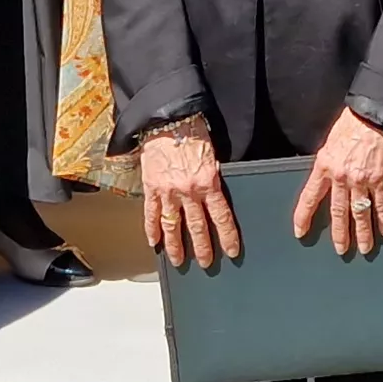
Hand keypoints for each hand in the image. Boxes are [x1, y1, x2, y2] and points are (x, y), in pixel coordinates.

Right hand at [140, 121, 239, 267]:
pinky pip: (151, 214)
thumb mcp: (213, 154)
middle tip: (207, 262)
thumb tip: (217, 196)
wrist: (167, 119)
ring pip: (173, 226)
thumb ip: (213, 178)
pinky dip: (152, 230)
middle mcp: (188, 191)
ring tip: (178, 260)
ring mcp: (168, 192)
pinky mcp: (151, 188)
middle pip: (197, 227)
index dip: (227, 236)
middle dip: (203, 247)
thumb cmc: (193, 131)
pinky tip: (154, 242)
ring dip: (176, 246)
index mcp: (208, 182)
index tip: (231, 250)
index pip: (221, 216)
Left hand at [294, 109, 382, 255]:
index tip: (300, 232)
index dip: (304, 216)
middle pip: (338, 212)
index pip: (310, 197)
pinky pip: (382, 203)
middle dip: (339, 233)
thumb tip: (325, 178)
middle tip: (340, 249)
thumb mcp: (329, 143)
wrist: (373, 115)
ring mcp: (362, 180)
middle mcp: (342, 177)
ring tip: (364, 248)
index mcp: (324, 167)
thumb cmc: (350, 124)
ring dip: (362, 233)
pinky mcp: (381, 179)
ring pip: (361, 212)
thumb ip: (326, 164)